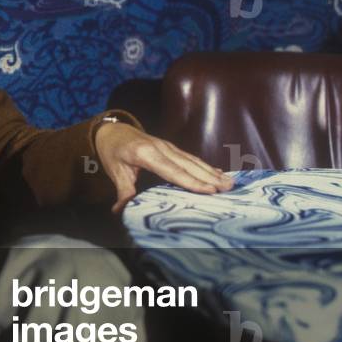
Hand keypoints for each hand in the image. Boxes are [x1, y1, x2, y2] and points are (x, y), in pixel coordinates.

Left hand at [94, 123, 234, 214]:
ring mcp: (168, 146)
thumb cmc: (113, 151)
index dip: (192, 181)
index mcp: (146, 154)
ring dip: (212, 171)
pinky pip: (190, 157)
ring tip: (230, 182)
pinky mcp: (171, 147)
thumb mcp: (115, 171)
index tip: (209, 190)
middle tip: (229, 188)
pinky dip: (206, 166)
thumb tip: (120, 211)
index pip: (172, 171)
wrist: (112, 131)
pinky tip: (218, 172)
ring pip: (193, 160)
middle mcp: (161, 148)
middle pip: (188, 165)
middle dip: (210, 177)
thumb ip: (123, 191)